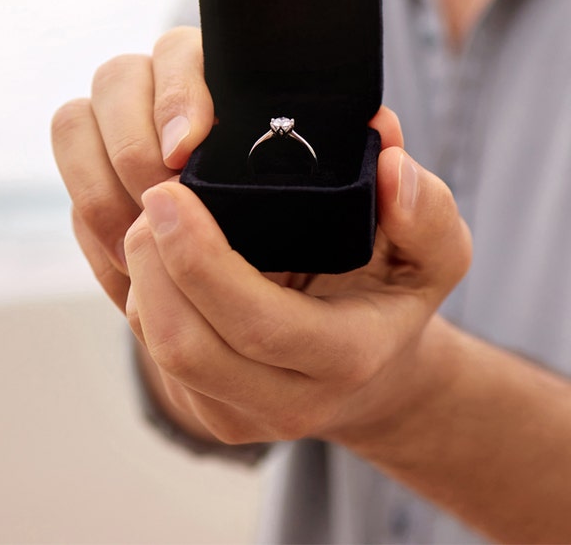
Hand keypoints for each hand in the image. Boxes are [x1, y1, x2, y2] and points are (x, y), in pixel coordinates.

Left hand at [53, 26, 471, 443]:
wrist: (373, 370)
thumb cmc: (395, 295)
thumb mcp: (437, 253)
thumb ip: (427, 209)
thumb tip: (389, 157)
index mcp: (346, 357)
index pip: (257, 325)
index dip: (202, 260)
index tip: (171, 189)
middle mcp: (286, 400)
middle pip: (185, 347)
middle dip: (153, 263)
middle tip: (152, 193)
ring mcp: (236, 412)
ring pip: (154, 350)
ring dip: (138, 272)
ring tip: (153, 211)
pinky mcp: (199, 407)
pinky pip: (144, 349)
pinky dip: (133, 286)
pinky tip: (150, 242)